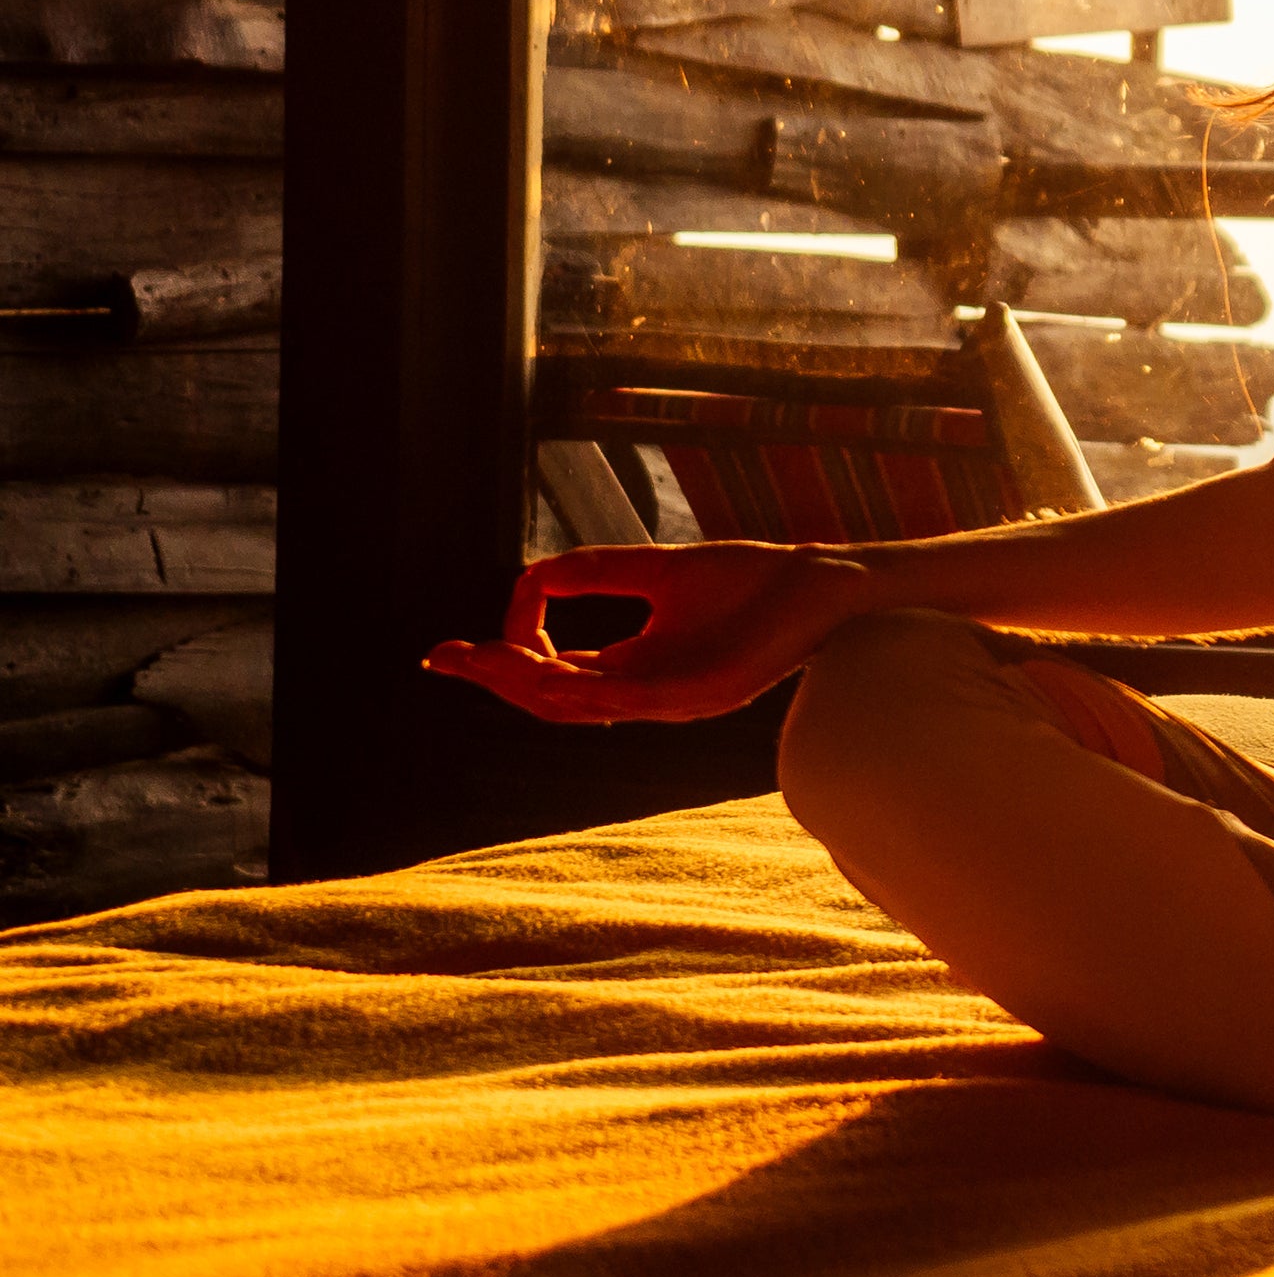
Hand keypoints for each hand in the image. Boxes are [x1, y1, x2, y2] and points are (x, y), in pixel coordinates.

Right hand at [424, 542, 864, 723]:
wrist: (828, 585)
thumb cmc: (754, 579)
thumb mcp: (657, 571)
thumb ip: (593, 572)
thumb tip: (526, 581)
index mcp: (635, 668)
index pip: (551, 678)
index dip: (502, 663)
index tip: (469, 639)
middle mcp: (647, 693)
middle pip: (551, 699)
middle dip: (494, 679)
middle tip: (441, 658)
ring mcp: (673, 700)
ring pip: (579, 705)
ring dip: (524, 683)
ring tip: (478, 658)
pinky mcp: (702, 695)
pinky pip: (629, 699)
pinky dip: (581, 686)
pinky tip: (544, 667)